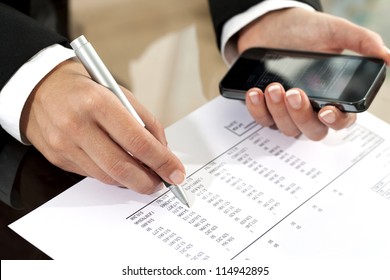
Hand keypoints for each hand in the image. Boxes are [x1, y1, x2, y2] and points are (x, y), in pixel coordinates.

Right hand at [20, 59, 185, 193]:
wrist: (40, 87)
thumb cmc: (86, 88)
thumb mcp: (120, 92)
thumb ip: (144, 122)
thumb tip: (162, 152)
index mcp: (98, 103)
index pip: (137, 141)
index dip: (161, 161)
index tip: (176, 173)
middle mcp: (78, 125)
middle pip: (121, 166)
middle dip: (148, 181)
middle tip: (162, 183)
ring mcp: (64, 145)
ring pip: (107, 176)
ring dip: (132, 182)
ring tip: (146, 178)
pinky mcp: (58, 159)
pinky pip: (93, 175)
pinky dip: (113, 176)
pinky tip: (122, 170)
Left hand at [237, 8, 389, 139]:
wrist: (269, 27)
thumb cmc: (303, 31)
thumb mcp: (333, 31)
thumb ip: (361, 41)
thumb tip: (387, 56)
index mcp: (333, 96)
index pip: (341, 120)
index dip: (335, 121)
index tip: (326, 111)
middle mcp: (311, 109)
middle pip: (312, 130)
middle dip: (301, 115)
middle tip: (294, 93)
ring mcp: (288, 112)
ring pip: (286, 128)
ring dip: (278, 110)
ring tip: (274, 87)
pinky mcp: (267, 109)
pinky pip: (263, 120)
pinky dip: (258, 109)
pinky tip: (256, 92)